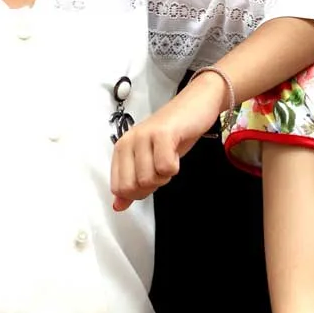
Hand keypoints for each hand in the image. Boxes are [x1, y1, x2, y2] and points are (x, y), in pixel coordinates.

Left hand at [110, 70, 226, 210]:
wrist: (195, 106)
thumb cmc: (173, 134)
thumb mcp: (148, 160)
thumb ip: (132, 183)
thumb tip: (118, 206)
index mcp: (121, 149)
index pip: (119, 188)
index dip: (138, 192)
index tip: (151, 176)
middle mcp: (128, 141)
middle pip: (133, 187)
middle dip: (153, 185)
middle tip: (162, 166)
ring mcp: (144, 137)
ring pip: (149, 179)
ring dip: (166, 175)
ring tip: (170, 156)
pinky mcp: (162, 134)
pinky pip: (166, 168)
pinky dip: (176, 166)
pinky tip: (176, 152)